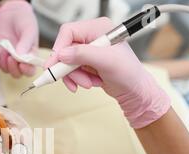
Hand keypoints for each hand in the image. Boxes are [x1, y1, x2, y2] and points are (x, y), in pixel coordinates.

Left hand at [0, 0, 38, 77]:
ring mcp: (10, 59)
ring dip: (3, 62)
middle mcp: (21, 60)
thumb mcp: (28, 30)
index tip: (21, 64)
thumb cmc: (24, 21)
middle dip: (12, 68)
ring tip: (4, 49)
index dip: (26, 70)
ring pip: (6, 70)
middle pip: (17, 74)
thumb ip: (25, 43)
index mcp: (32, 56)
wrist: (11, 13)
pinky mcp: (0, 56)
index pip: (31, 70)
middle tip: (10, 57)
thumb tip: (20, 57)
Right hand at [45, 17, 170, 128]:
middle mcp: (91, 36)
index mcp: (97, 28)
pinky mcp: (86, 62)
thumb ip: (83, 54)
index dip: (59, 48)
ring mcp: (88, 50)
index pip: (68, 32)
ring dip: (74, 76)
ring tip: (88, 83)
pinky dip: (77, 79)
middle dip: (69, 68)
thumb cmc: (129, 73)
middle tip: (72, 81)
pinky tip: (89, 83)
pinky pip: (71, 70)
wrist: (133, 91)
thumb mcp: (106, 61)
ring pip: (67, 62)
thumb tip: (62, 54)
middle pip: (65, 49)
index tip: (54, 65)